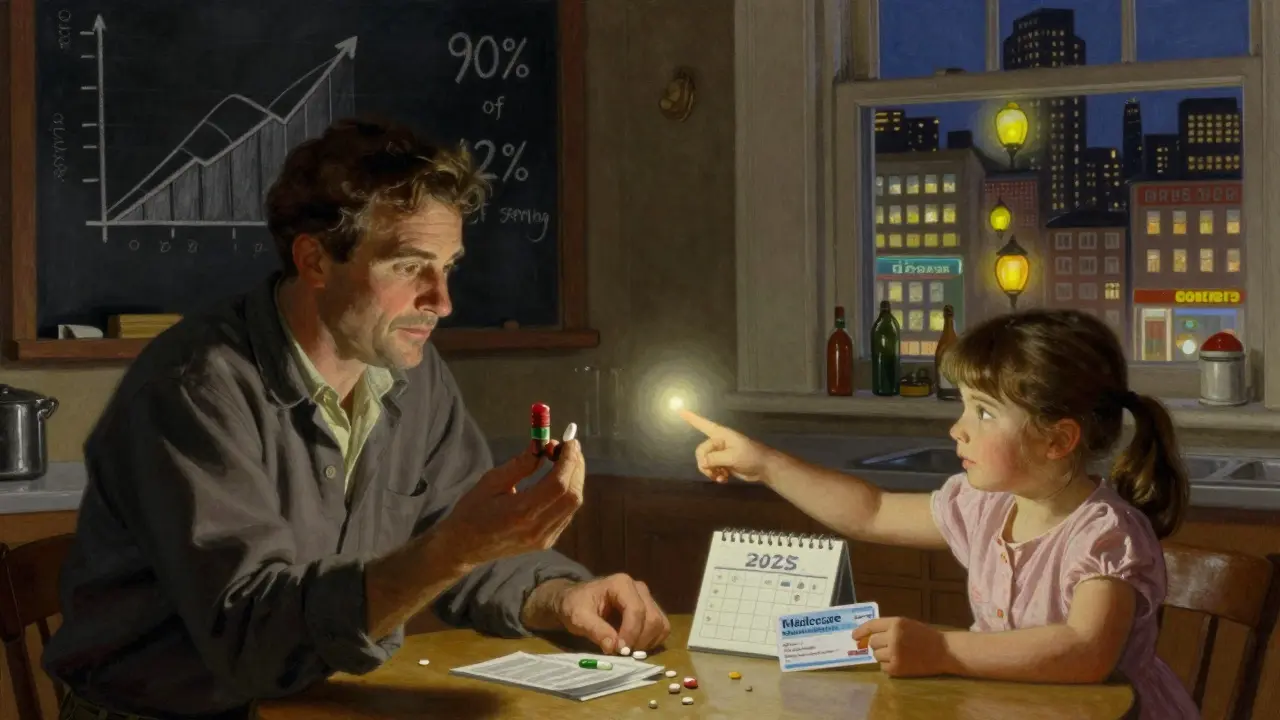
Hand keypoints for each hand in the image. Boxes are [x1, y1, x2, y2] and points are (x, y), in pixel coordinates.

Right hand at [433, 438, 584, 567]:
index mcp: (521, 512)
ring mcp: (544, 538)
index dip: (569, 460)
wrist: (464, 547)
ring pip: (573, 505)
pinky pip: (567, 513)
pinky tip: (561, 479)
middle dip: (576, 467)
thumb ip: (520, 464)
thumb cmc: (472, 511)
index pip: (558, 484)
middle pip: (572, 495)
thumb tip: (543, 445)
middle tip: (570, 447)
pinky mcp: (547, 542)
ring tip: (566, 459)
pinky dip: (569, 492)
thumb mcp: (491, 481)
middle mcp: (537, 528)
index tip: (569, 441)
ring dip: (575, 479)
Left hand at [525, 574, 670, 653]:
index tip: (619, 650)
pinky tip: (635, 646)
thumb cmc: (575, 605)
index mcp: (621, 584)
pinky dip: (652, 641)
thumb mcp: (578, 617)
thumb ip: (595, 630)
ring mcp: (647, 598)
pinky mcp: (651, 610)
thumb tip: (613, 647)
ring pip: (661, 624)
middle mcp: (639, 588)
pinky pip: (662, 628)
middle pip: (652, 619)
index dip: (631, 633)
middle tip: (622, 653)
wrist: (575, 601)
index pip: (636, 610)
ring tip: (627, 650)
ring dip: (647, 642)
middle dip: (639, 640)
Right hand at [678, 410, 773, 483]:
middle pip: (700, 451)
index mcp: (721, 434)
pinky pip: (712, 469)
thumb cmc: (751, 456)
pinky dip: (715, 475)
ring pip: (705, 462)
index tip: (679, 410)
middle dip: (705, 464)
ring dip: (710, 471)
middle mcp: (718, 442)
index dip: (691, 418)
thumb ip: (714, 458)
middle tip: (714, 473)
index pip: (703, 424)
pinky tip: (723, 480)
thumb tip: (703, 463)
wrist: (764, 468)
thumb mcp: (732, 457)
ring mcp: (721, 453)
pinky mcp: (724, 463)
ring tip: (720, 477)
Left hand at [852, 617, 950, 677]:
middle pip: (872, 642)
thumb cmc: (925, 636)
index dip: (860, 631)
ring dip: (882, 655)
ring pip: (876, 655)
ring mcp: (894, 654)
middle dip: (877, 644)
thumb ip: (888, 628)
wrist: (944, 651)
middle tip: (888, 645)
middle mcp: (893, 638)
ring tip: (897, 653)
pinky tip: (901, 661)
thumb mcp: (906, 624)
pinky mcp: (897, 668)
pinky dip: (889, 665)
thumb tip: (866, 636)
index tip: (854, 636)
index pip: (871, 626)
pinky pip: (883, 667)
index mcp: (896, 623)